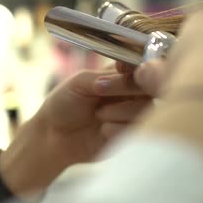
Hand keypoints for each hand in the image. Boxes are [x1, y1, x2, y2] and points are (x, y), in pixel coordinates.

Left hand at [0, 67, 150, 197]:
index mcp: (120, 75)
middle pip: (148, 86)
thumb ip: (105, 76)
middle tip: (100, 90)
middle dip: (125, 87)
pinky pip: (137, 130)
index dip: (135, 68)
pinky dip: (118, 128)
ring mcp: (132, 114)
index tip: (120, 70)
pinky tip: (102, 130)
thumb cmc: (63, 104)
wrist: (53, 136)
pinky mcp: (130, 135)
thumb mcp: (79, 82)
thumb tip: (128, 74)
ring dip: (120, 110)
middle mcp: (130, 93)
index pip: (140, 66)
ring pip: (145, 109)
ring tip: (98, 115)